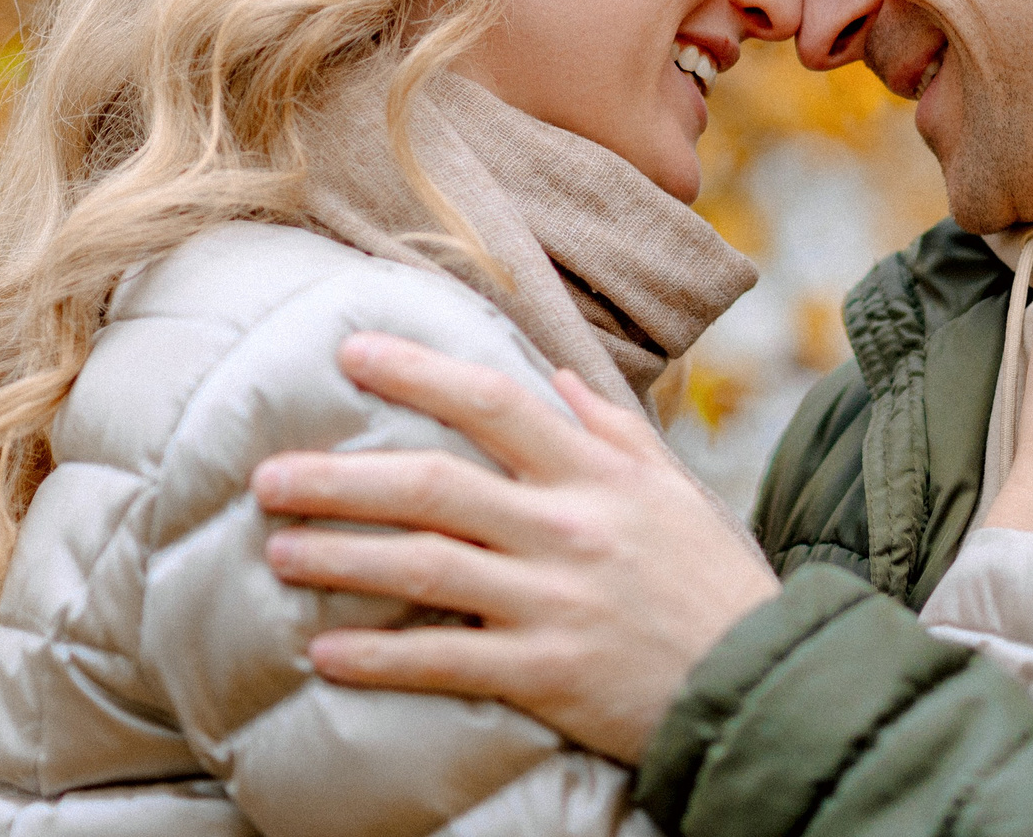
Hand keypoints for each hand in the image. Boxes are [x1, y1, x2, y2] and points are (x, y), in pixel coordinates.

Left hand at [252, 333, 781, 762]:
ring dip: (343, 556)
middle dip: (343, 477)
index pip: (494, 403)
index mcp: (596, 474)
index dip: (418, 372)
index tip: (351, 352)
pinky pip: (448, 661)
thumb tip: (555, 370)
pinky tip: (326, 651)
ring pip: (427, 568)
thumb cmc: (712, 580)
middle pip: (436, 485)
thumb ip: (612, 428)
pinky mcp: (548, 673)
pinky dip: (382, 657)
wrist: (763, 680)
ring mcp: (556, 601)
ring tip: (278, 550)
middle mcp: (569, 528)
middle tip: (269, 473)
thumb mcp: (674, 489)